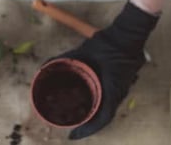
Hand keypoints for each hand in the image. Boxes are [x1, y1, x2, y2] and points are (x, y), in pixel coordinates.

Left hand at [49, 1, 158, 138]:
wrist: (127, 35)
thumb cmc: (106, 45)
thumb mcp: (81, 52)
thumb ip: (62, 59)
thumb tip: (43, 67)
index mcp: (112, 89)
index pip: (103, 119)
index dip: (88, 130)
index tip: (73, 135)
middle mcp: (119, 93)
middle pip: (104, 116)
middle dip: (89, 125)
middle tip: (73, 128)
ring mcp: (122, 89)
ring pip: (108, 109)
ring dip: (95, 117)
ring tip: (80, 120)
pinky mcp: (122, 84)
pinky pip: (111, 101)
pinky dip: (100, 107)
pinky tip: (91, 106)